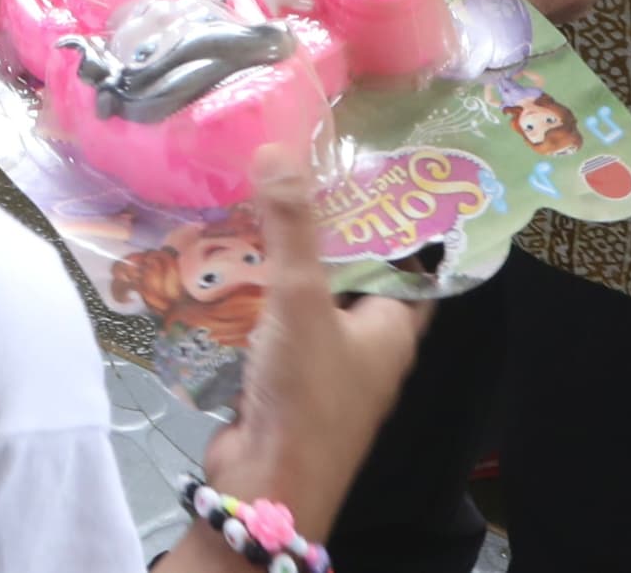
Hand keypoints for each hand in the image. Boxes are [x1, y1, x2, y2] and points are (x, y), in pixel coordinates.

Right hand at [198, 154, 429, 544]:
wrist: (267, 483)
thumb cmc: (307, 393)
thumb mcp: (301, 298)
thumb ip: (291, 226)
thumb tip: (280, 148)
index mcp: (394, 328)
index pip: (408, 261)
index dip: (389, 217)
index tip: (360, 168)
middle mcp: (367, 346)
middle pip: (349, 274)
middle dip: (320, 231)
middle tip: (289, 175)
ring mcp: (325, 367)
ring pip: (307, 299)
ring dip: (280, 263)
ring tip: (247, 206)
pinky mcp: (285, 381)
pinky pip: (273, 325)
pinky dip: (253, 298)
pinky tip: (222, 265)